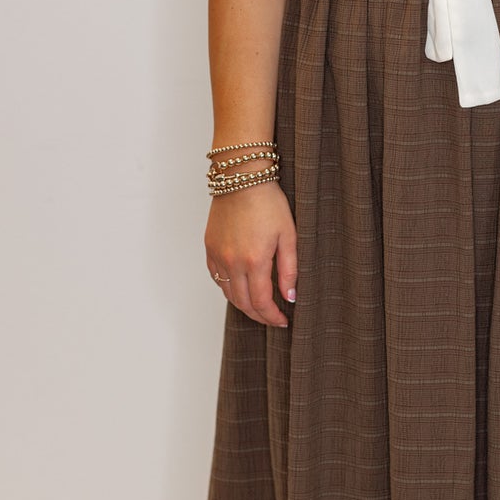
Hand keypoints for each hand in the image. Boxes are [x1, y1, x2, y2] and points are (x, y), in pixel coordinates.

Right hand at [205, 181, 296, 327]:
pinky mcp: (209, 247)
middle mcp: (232, 262)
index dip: (272, 317)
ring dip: (243, 304)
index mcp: (254, 261)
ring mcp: (218, 255)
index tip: (282, 321)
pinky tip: (240, 287)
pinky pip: (216, 277)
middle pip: (243, 302)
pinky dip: (228, 288)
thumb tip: (290, 297)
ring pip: (228, 293)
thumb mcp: (288, 236)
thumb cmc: (268, 202)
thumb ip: (289, 270)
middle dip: (259, 315)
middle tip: (272, 318)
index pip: (261, 302)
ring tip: (259, 305)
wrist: (241, 178)